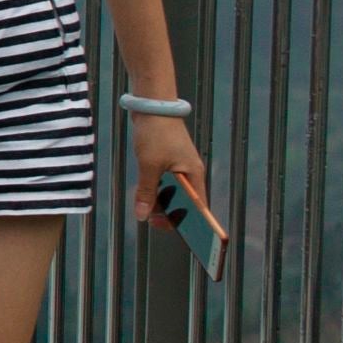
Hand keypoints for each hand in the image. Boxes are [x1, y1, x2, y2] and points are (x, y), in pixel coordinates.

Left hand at [131, 112, 209, 227]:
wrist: (152, 107)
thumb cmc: (156, 133)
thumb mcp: (149, 166)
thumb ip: (147, 192)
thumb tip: (143, 216)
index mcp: (194, 175)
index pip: (198, 208)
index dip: (191, 224)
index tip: (182, 236)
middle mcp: (191, 174)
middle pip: (184, 203)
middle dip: (169, 214)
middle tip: (151, 220)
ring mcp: (180, 168)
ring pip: (173, 195)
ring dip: (160, 202)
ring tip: (145, 206)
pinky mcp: (168, 163)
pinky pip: (165, 184)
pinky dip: (155, 191)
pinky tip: (144, 193)